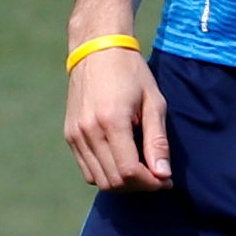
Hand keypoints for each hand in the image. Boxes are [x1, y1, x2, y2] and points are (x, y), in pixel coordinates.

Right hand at [64, 46, 170, 190]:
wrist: (96, 49)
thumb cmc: (131, 73)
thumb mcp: (154, 102)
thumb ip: (157, 141)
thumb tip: (163, 175)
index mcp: (111, 121)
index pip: (129, 172)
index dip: (150, 183)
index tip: (166, 179)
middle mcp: (88, 131)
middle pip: (113, 181)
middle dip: (139, 186)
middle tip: (157, 176)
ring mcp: (75, 135)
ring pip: (98, 180)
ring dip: (122, 183)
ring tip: (141, 170)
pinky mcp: (70, 135)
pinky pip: (87, 169)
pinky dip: (106, 174)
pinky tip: (122, 161)